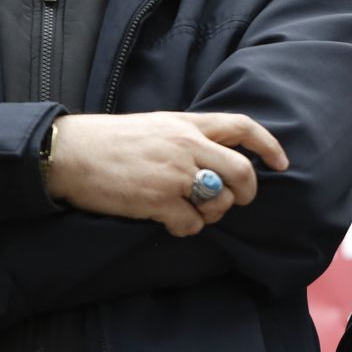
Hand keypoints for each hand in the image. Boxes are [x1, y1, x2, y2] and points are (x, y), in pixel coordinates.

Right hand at [46, 112, 288, 236]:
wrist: (69, 153)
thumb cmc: (112, 141)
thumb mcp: (158, 125)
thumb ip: (191, 138)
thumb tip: (222, 158)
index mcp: (188, 124)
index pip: (242, 126)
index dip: (269, 145)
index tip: (282, 163)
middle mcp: (187, 146)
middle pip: (242, 172)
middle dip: (247, 192)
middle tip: (237, 200)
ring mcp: (174, 174)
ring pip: (220, 201)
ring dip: (213, 213)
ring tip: (192, 209)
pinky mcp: (158, 200)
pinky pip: (192, 224)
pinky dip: (186, 228)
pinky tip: (169, 221)